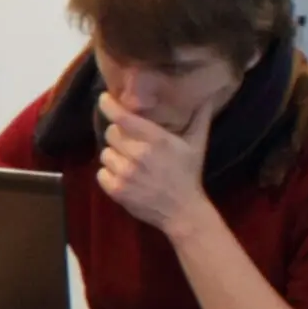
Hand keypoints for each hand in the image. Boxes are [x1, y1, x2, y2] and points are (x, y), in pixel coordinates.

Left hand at [96, 94, 214, 236]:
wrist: (183, 212)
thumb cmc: (188, 175)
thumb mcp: (196, 144)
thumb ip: (199, 118)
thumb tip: (207, 96)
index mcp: (155, 139)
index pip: (122, 117)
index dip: (109, 105)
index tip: (104, 98)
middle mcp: (138, 154)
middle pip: (110, 133)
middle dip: (117, 135)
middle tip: (129, 142)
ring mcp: (126, 173)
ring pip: (104, 153)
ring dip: (113, 155)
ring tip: (128, 162)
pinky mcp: (117, 190)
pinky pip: (101, 173)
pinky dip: (108, 174)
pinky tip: (122, 176)